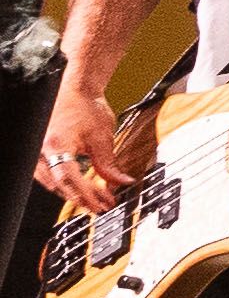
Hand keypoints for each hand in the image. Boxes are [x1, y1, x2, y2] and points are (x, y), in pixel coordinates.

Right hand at [32, 91, 142, 209]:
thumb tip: (121, 182)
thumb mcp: (102, 137)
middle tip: (102, 206)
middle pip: (59, 184)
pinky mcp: (40, 151)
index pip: (69, 179)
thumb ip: (108, 164)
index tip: (102, 205)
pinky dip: (65, 184)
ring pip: (52, 182)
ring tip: (96, 200)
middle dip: (82, 198)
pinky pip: (49, 175)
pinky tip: (80, 189)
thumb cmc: (86, 107)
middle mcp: (42, 150)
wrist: (76, 90)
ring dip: (73, 193)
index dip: (85, 195)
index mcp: (56, 145)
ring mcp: (38, 151)